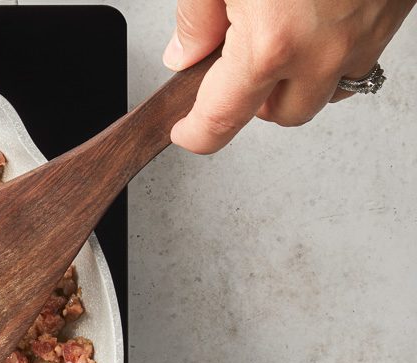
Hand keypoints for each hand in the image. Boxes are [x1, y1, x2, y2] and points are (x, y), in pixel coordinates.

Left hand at [164, 0, 416, 152]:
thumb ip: (198, 15)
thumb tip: (185, 53)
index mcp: (272, 43)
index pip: (223, 119)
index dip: (197, 134)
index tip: (186, 132)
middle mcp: (323, 51)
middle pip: (283, 115)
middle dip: (254, 101)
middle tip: (234, 64)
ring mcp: (365, 37)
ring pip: (326, 92)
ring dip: (297, 80)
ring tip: (277, 36)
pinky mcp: (392, 17)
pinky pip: (359, 60)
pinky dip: (331, 55)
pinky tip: (315, 22)